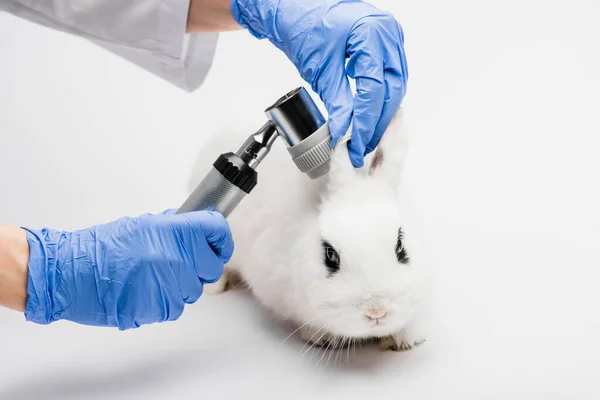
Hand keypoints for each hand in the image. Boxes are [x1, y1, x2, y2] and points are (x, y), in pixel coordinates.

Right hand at [23, 210, 233, 329]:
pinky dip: (165, 301)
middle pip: (212, 266)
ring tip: (153, 277)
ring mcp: (169, 284)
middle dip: (201, 265)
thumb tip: (198, 227)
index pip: (216, 229)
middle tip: (181, 263)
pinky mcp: (159, 308)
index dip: (221, 238)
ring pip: (195, 290)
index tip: (219, 243)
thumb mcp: (143, 224)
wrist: (70, 272)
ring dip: (181, 285)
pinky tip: (145, 291)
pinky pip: (176, 307)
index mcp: (172, 230)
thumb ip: (174, 226)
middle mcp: (175, 257)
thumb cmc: (102, 248)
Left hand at [231, 0, 407, 166]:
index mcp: (372, 34)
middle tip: (363, 146)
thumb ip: (338, 103)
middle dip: (377, 122)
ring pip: (395, 86)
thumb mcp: (321, 69)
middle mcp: (388, 33)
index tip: (357, 143)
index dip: (366, 121)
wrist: (297, 11)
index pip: (375, 89)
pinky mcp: (386, 44)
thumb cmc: (305, 26)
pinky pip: (391, 77)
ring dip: (382, 114)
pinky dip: (381, 99)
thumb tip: (345, 132)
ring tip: (367, 137)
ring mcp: (390, 37)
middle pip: (391, 89)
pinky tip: (371, 116)